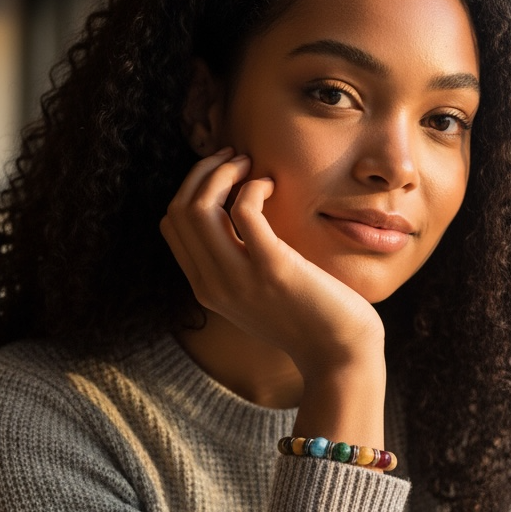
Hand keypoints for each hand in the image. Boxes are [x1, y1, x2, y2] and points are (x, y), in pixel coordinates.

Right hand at [161, 150, 384, 381]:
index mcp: (206, 288)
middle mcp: (213, 284)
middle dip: (202, 172)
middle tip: (234, 158)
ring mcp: (239, 278)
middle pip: (179, 210)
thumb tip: (236, 214)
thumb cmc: (308, 317)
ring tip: (247, 163)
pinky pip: (243, 210)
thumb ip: (238, 263)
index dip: (191, 188)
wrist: (339, 354)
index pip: (172, 224)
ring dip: (221, 172)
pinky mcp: (272, 268)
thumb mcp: (258, 292)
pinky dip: (253, 186)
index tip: (222, 174)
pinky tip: (271, 185)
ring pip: (199, 208)